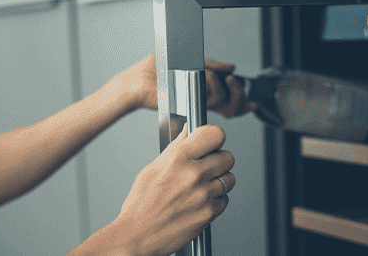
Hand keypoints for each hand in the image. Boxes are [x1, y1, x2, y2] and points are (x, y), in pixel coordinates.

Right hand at [110, 123, 235, 255]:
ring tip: (202, 186)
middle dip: (219, 160)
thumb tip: (187, 132)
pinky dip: (216, 200)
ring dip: (219, 181)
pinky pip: (225, 200)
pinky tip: (200, 201)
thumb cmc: (141, 205)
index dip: (215, 138)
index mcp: (179, 159)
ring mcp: (204, 195)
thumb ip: (175, 149)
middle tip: (208, 166)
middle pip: (227, 157)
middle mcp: (194, 174)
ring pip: (229, 179)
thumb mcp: (153, 169)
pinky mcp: (209, 213)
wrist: (138, 235)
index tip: (211, 142)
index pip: (215, 135)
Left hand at [121, 54, 257, 117]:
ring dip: (218, 81)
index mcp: (202, 91)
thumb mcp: (188, 59)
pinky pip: (212, 100)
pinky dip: (213, 85)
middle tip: (232, 79)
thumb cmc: (155, 70)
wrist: (138, 81)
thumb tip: (230, 67)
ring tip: (207, 74)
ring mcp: (196, 104)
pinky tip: (208, 78)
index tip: (252, 103)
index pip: (228, 102)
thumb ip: (211, 64)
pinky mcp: (190, 105)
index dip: (243, 103)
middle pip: (232, 104)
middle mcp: (201, 100)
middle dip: (237, 91)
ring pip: (223, 99)